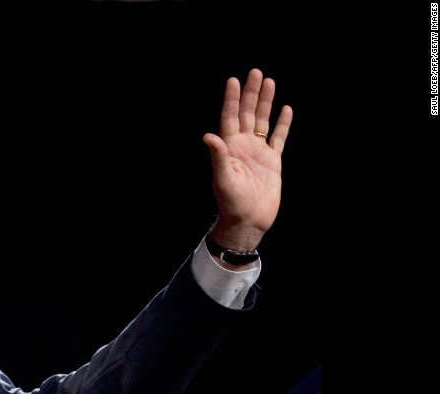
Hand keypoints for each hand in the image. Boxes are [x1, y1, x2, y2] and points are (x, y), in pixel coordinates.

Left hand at [203, 68, 292, 250]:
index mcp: (228, 148)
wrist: (249, 221)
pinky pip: (278, 138)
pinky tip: (286, 109)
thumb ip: (218, 156)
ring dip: (265, 102)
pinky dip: (283, 124)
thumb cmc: (232, 203)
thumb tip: (208, 136)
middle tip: (254, 72)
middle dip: (250, 93)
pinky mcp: (272, 161)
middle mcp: (242, 147)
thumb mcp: (223, 179)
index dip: (231, 99)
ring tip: (269, 82)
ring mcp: (257, 152)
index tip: (233, 80)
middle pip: (246, 114)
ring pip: (262, 121)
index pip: (229, 118)